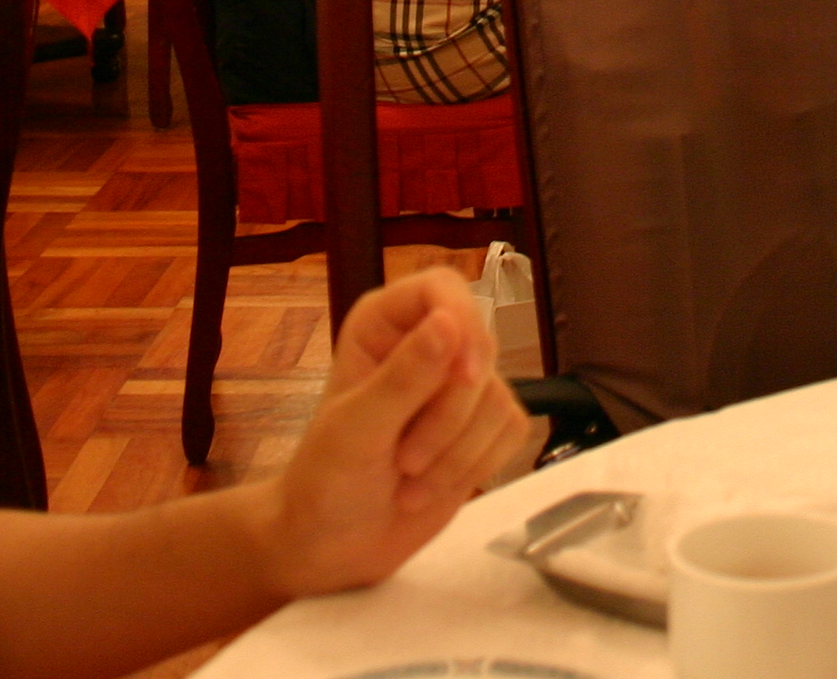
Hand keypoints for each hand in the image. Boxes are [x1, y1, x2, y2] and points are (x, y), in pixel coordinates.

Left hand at [263, 266, 530, 598]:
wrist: (333, 546)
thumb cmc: (324, 481)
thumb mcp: (356, 428)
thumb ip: (404, 377)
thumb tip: (449, 323)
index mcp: (383, 325)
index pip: (441, 290)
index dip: (462, 322)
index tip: (464, 376)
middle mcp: (424, 346)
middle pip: (479, 350)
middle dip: (449, 417)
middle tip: (405, 458)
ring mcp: (456, 388)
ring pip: (497, 398)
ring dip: (456, 454)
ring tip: (409, 478)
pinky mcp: (481, 429)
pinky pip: (511, 432)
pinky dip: (475, 468)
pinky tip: (431, 487)